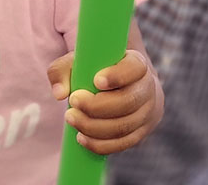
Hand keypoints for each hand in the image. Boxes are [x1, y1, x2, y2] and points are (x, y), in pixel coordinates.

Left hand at [47, 50, 163, 154]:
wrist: (119, 87)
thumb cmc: (94, 71)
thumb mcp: (77, 62)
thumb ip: (62, 70)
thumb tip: (59, 93)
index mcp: (137, 64)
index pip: (134, 68)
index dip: (117, 76)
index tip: (96, 81)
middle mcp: (148, 89)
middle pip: (128, 101)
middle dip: (97, 106)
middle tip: (73, 102)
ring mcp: (147, 114)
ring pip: (124, 126)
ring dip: (94, 126)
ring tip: (71, 118)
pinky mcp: (141, 133)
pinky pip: (123, 143)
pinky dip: (101, 144)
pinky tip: (81, 138)